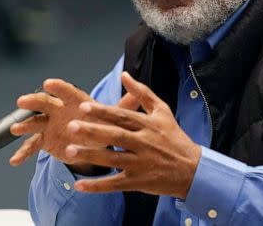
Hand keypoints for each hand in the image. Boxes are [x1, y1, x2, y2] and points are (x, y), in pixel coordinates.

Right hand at [9, 78, 140, 172]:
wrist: (92, 143)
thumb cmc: (102, 124)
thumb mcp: (113, 117)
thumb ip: (123, 107)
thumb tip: (137, 96)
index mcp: (76, 102)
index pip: (66, 91)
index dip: (58, 87)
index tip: (48, 83)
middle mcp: (60, 110)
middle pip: (44, 102)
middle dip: (33, 101)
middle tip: (23, 101)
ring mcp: (50, 124)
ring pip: (34, 122)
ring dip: (24, 124)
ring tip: (15, 129)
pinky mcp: (45, 140)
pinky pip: (32, 145)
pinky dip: (23, 152)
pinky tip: (15, 161)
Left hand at [65, 72, 201, 198]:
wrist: (193, 169)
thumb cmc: (175, 137)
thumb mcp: (162, 111)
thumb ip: (142, 92)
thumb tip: (124, 74)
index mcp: (147, 124)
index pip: (122, 116)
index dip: (103, 112)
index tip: (84, 106)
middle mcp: (144, 143)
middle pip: (116, 136)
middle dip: (93, 131)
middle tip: (71, 126)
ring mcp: (141, 163)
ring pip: (113, 159)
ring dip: (91, 156)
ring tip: (70, 151)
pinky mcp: (138, 181)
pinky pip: (115, 184)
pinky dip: (97, 186)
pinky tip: (79, 186)